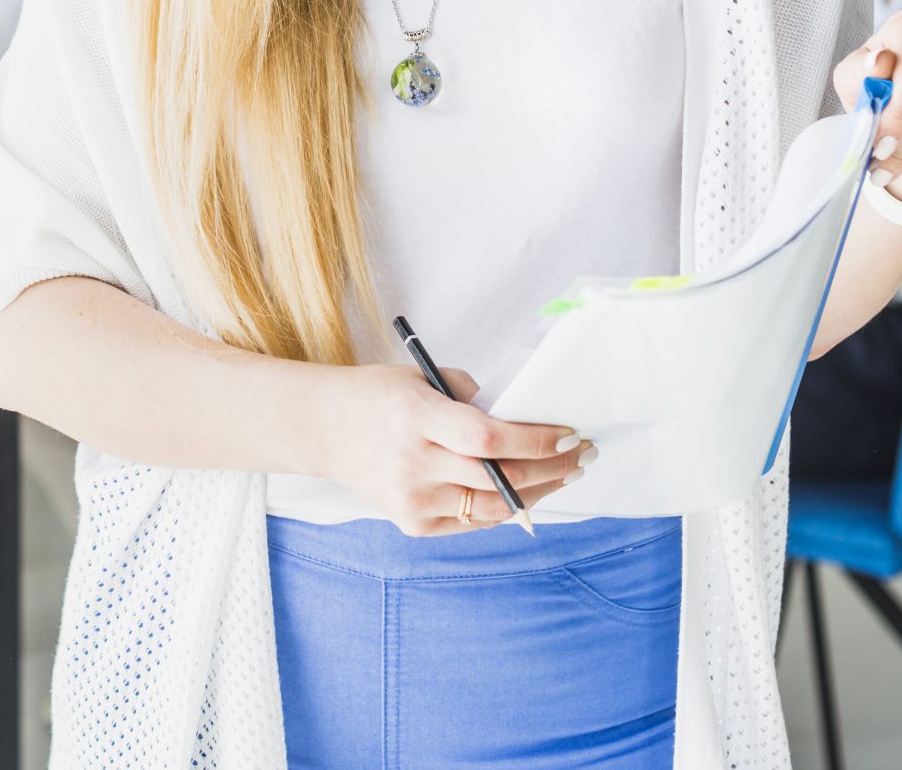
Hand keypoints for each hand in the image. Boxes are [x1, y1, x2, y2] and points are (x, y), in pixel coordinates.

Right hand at [304, 364, 585, 536]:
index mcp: (416, 418)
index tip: (568, 434)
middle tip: (580, 455)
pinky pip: (473, 522)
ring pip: (494, 508)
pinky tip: (522, 492)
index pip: (489, 439)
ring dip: (536, 492)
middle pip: (500, 478)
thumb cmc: (373, 396)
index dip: (536, 441)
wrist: (321, 428)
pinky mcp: (413, 524)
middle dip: (551, 467)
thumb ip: (469, 397)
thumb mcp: (420, 378)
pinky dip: (501, 507)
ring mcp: (412, 500)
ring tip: (562, 476)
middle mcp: (413, 464)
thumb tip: (520, 418)